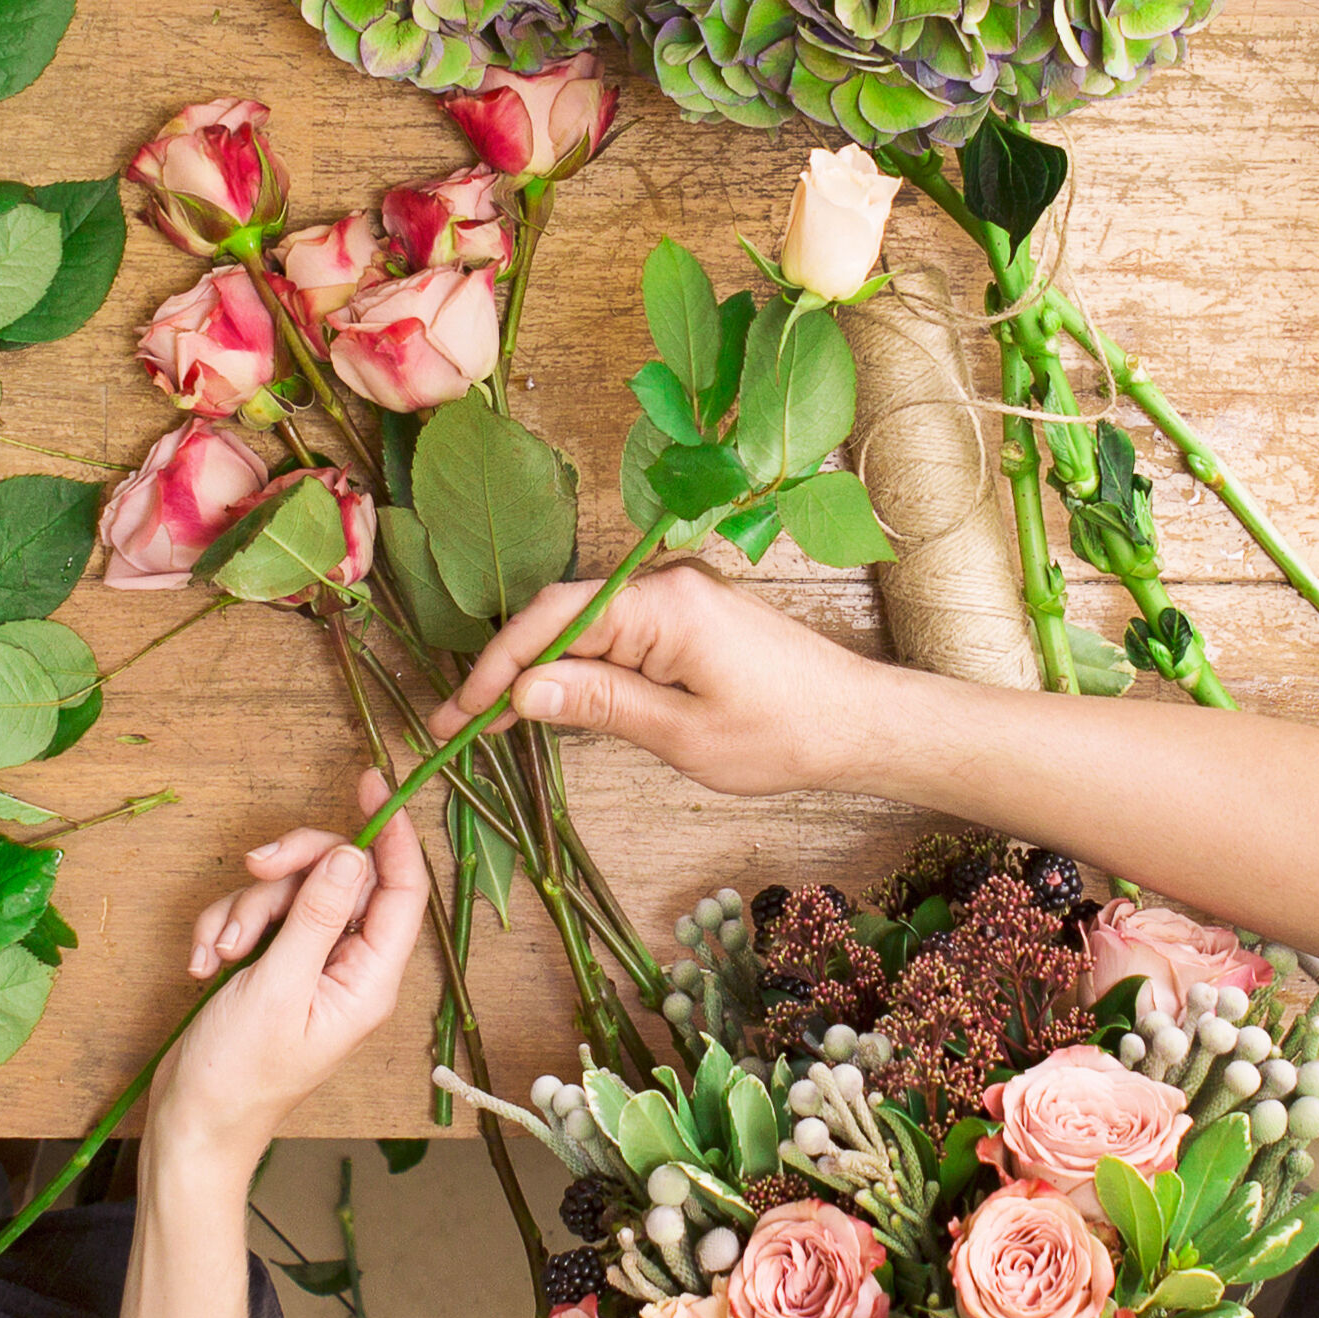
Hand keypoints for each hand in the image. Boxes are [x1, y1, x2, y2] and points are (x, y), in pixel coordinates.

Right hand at [154, 791, 430, 1175]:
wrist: (192, 1123)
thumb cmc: (239, 1075)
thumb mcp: (276, 989)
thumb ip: (315, 918)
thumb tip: (351, 855)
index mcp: (370, 978)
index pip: (401, 889)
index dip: (391, 833)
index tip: (369, 783)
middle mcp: (348, 965)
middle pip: (337, 875)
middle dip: (287, 871)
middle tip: (252, 871)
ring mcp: (309, 963)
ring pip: (289, 891)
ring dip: (244, 910)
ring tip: (220, 956)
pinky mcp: (272, 963)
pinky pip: (256, 915)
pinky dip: (224, 929)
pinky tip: (202, 964)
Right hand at [430, 565, 898, 801]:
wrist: (858, 721)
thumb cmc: (783, 734)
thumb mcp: (683, 734)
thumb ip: (601, 704)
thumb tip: (524, 689)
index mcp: (663, 603)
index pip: (553, 619)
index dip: (497, 664)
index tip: (460, 713)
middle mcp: (665, 583)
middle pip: (562, 615)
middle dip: (508, 667)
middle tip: (462, 723)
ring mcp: (678, 594)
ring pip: (586, 624)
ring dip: (541, 668)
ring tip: (494, 719)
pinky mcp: (688, 614)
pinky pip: (616, 630)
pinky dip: (581, 664)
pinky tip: (556, 700)